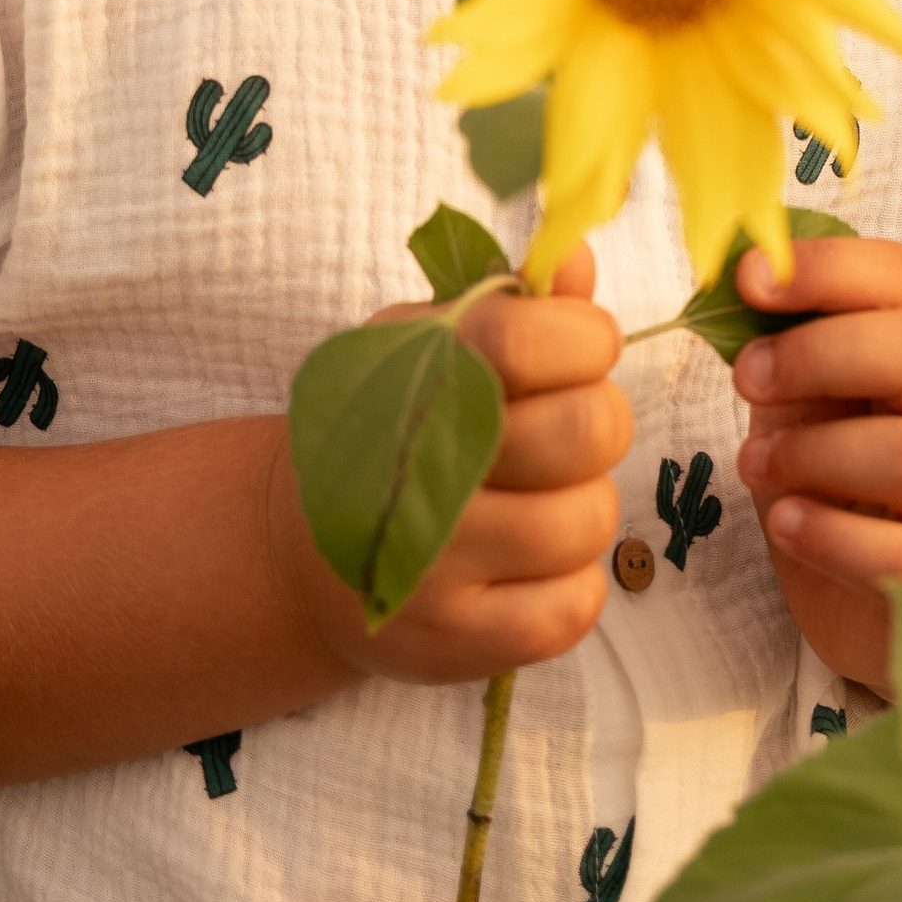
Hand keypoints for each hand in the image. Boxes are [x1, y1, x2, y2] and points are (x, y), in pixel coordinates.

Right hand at [280, 249, 630, 687]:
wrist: (302, 555)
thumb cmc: (397, 429)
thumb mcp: (434, 348)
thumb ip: (517, 308)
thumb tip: (578, 258)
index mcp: (413, 374)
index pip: (527, 339)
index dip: (585, 339)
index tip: (582, 348)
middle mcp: (411, 468)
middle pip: (583, 431)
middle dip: (599, 423)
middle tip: (565, 433)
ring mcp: (427, 563)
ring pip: (587, 522)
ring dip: (585, 507)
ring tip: (540, 501)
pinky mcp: (449, 643)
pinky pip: (573, 611)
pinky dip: (574, 586)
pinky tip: (533, 566)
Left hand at [729, 236, 901, 688]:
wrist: (874, 602)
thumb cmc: (843, 481)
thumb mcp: (813, 399)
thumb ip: (792, 342)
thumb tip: (739, 273)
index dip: (829, 269)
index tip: (748, 280)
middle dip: (819, 355)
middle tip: (746, 378)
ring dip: (812, 453)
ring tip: (755, 464)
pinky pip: (901, 553)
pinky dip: (828, 535)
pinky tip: (787, 525)